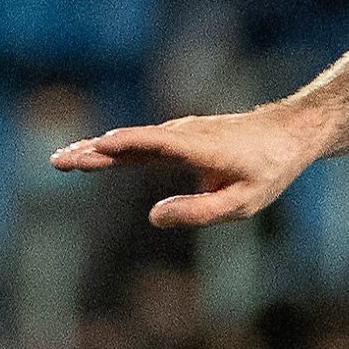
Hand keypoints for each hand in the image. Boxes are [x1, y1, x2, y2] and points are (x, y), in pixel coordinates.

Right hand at [50, 107, 323, 227]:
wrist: (290, 132)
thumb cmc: (270, 169)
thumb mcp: (243, 203)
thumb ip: (200, 211)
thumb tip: (153, 217)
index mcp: (198, 148)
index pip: (153, 144)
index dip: (123, 146)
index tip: (94, 148)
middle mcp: (184, 135)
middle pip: (132, 143)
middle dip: (95, 151)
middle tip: (58, 160)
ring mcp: (180, 134)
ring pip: (133, 141)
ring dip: (98, 148)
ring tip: (64, 159)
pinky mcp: (180, 138)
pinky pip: (142, 143)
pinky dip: (116, 147)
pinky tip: (97, 153)